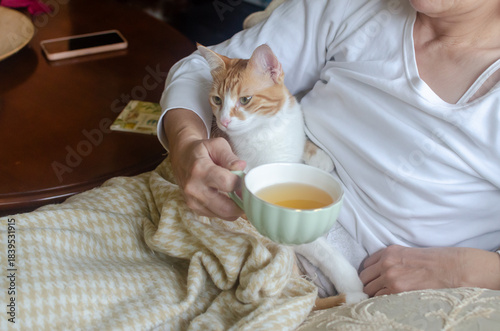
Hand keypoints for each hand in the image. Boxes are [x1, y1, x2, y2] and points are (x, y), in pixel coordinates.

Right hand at [164, 109, 245, 219]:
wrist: (181, 157)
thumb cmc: (202, 150)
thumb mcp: (217, 145)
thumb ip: (230, 157)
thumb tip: (242, 167)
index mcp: (200, 170)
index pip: (227, 183)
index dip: (241, 184)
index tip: (246, 181)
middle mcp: (194, 189)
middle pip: (226, 208)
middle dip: (243, 204)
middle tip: (249, 195)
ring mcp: (193, 202)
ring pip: (224, 215)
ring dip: (236, 208)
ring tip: (238, 194)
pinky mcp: (195, 209)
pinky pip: (218, 215)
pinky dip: (227, 209)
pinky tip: (227, 198)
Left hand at [359, 245, 499, 296]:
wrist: (452, 268)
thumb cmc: (434, 261)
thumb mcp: (407, 253)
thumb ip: (391, 260)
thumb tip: (379, 272)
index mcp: (388, 252)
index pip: (366, 265)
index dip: (369, 274)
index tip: (373, 280)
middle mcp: (386, 262)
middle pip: (364, 278)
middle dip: (369, 285)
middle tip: (377, 291)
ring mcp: (390, 276)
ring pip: (369, 290)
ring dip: (374, 294)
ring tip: (384, 297)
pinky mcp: (397, 289)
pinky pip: (379, 299)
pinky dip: (382, 302)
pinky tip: (390, 302)